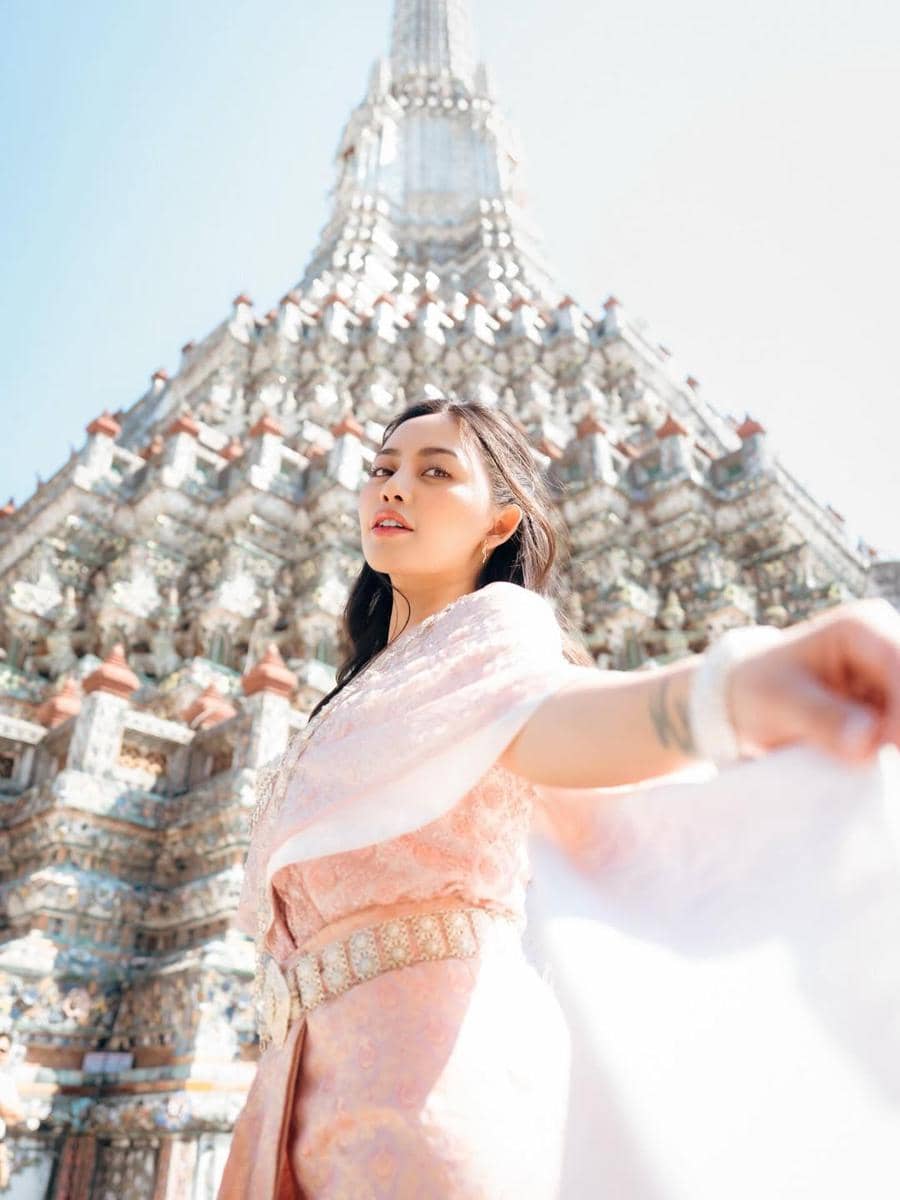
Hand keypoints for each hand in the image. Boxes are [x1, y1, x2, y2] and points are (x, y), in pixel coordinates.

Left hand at [727, 597, 899, 765]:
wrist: (754, 697)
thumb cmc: (762, 692)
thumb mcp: (780, 704)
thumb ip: (823, 721)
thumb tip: (866, 744)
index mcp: (862, 627)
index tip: (886, 748)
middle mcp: (889, 641)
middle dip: (898, 728)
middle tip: (882, 759)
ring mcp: (896, 672)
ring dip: (894, 739)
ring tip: (873, 760)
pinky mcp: (896, 699)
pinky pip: (899, 727)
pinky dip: (891, 744)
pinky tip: (878, 757)